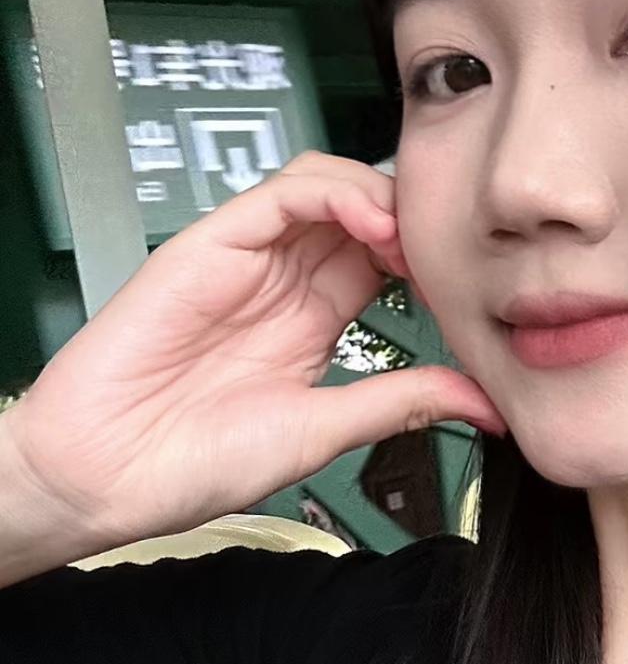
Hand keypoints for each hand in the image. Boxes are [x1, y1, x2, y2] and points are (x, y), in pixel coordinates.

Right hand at [5, 151, 506, 546]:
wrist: (108, 476)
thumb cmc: (192, 462)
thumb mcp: (324, 430)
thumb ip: (400, 403)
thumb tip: (483, 403)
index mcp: (310, 323)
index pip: (385, 261)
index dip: (430, 260)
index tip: (470, 286)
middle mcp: (282, 282)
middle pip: (363, 214)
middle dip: (415, 219)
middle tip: (453, 249)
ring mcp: (248, 258)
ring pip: (328, 187)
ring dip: (383, 199)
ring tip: (415, 236)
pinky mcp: (211, 242)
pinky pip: (281, 191)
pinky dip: (335, 192)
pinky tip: (371, 223)